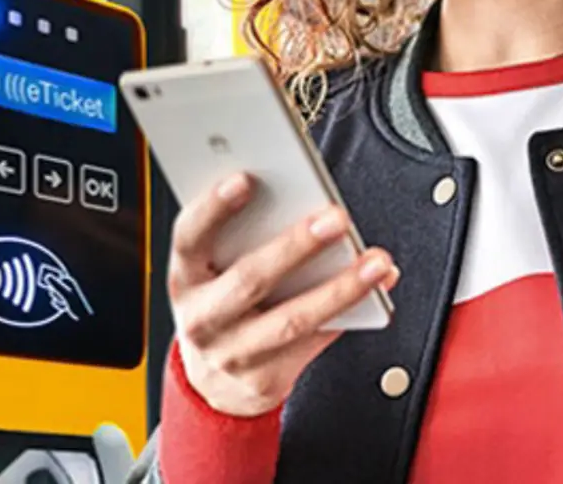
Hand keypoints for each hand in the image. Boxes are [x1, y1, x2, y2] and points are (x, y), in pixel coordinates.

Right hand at [168, 172, 398, 417]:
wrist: (214, 382)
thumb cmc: (223, 304)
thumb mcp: (214, 270)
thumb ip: (242, 235)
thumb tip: (303, 199)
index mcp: (186, 277)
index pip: (189, 237)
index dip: (213, 208)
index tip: (245, 179)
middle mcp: (202, 317)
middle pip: (250, 279)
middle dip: (296, 246)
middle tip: (336, 217)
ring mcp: (232, 353)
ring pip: (292, 319)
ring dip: (340, 288)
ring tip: (376, 261)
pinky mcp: (264, 379)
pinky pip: (314, 343)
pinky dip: (350, 313)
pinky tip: (377, 288)